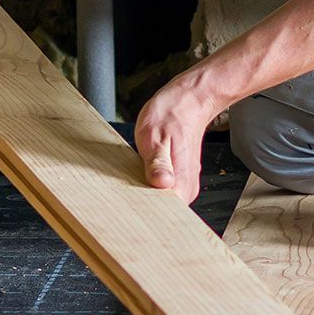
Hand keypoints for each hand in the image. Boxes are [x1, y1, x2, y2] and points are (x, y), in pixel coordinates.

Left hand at [134, 72, 220, 203]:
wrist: (190, 100)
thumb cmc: (173, 114)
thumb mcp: (156, 135)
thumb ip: (158, 162)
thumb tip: (161, 183)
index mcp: (182, 181)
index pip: (165, 214)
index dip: (146, 215)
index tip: (129, 212)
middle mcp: (187, 187)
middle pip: (163, 212)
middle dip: (143, 208)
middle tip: (123, 199)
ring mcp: (184, 183)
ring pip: (162, 202)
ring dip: (145, 197)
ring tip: (129, 188)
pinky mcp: (179, 178)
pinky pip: (163, 192)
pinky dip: (149, 188)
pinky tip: (139, 179)